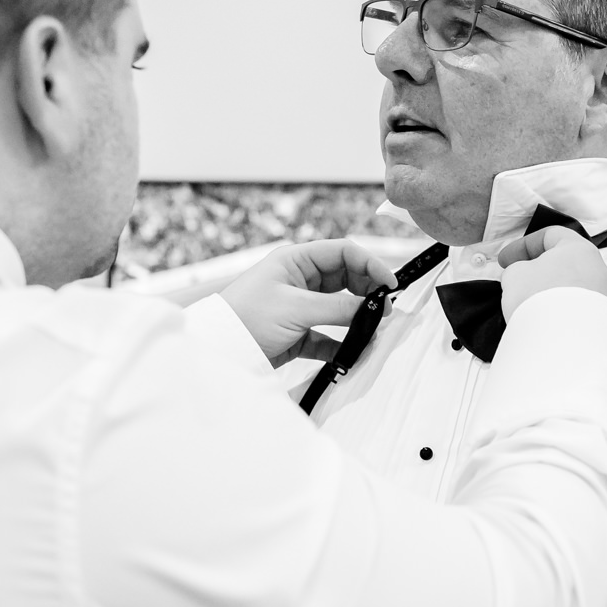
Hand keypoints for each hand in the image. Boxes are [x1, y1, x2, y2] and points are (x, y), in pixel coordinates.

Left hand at [217, 239, 397, 366]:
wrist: (217, 350)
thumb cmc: (246, 318)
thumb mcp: (296, 308)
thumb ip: (339, 309)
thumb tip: (375, 309)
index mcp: (296, 260)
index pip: (343, 253)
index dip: (370, 265)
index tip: (389, 285)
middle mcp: (299, 280)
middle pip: (346, 279)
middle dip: (368, 293)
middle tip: (386, 310)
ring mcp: (299, 308)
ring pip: (339, 309)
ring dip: (358, 320)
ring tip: (374, 332)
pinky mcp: (297, 334)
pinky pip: (328, 337)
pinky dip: (342, 344)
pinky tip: (353, 353)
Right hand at [496, 226, 606, 318]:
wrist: (566, 343)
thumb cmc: (541, 298)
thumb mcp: (515, 275)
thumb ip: (518, 270)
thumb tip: (526, 280)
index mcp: (580, 249)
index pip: (551, 236)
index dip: (523, 246)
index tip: (505, 262)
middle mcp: (600, 271)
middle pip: (565, 265)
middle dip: (539, 274)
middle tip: (518, 287)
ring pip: (573, 291)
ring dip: (551, 296)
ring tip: (530, 311)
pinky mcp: (605, 324)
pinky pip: (579, 313)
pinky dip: (562, 316)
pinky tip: (546, 327)